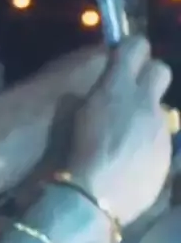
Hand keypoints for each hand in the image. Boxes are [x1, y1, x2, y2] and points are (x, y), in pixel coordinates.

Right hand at [69, 37, 171, 225]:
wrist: (94, 197)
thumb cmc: (74, 153)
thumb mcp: (80, 113)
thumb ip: (101, 92)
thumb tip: (110, 85)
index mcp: (118, 86)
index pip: (137, 46)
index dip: (132, 51)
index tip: (123, 60)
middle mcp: (145, 102)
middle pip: (160, 71)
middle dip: (149, 77)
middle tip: (131, 95)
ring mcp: (160, 129)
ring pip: (159, 110)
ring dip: (145, 118)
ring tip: (125, 139)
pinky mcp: (167, 154)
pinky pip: (159, 141)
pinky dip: (147, 146)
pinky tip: (130, 162)